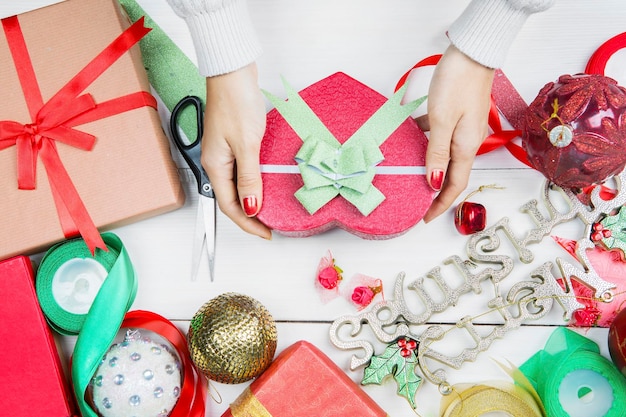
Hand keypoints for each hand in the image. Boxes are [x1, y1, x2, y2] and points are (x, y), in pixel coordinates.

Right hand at [201, 63, 271, 238]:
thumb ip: (249, 178)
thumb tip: (251, 207)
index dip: (248, 224)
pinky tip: (265, 183)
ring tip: (270, 209)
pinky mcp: (233, 142)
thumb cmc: (236, 101)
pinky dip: (253, 182)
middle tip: (270, 225)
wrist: (233, 72)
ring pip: (237, 186)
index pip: (230, 206)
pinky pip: (242, 171)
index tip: (266, 233)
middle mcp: (216, 162)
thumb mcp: (247, 144)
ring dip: (252, 200)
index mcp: (215, 166)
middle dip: (250, 216)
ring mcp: (223, 153)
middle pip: (232, 199)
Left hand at [417, 45, 494, 222]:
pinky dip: (427, 143)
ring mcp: (463, 128)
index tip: (424, 218)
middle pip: (451, 174)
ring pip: (445, 156)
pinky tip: (412, 138)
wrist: (474, 51)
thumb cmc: (458, 82)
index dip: (440, 205)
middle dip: (434, 191)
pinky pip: (440, 137)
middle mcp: (467, 141)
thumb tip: (434, 182)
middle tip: (416, 202)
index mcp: (466, 147)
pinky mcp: (457, 115)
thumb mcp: (442, 120)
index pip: (454, 186)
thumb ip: (437, 152)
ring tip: (411, 175)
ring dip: (430, 168)